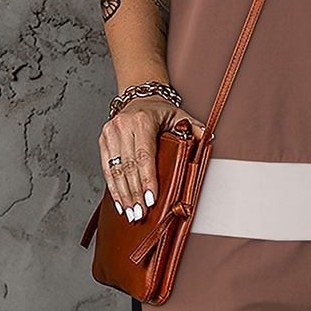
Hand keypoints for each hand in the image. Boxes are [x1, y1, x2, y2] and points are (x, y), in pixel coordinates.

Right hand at [98, 97, 207, 222]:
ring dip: (123, 194)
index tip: (150, 199)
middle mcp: (123, 125)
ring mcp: (110, 132)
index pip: (144, 156)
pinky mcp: (103, 140)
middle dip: (135, 193)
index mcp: (142, 121)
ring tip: (131, 213)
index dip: (146, 179)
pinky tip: (120, 203)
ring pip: (115, 170)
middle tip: (140, 214)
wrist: (139, 97)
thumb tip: (207, 137)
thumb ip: (193, 127)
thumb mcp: (180, 116)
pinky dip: (113, 188)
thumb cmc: (161, 111)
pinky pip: (107, 168)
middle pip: (128, 166)